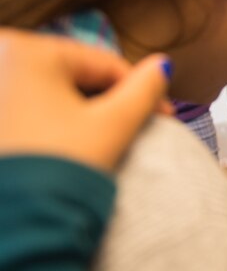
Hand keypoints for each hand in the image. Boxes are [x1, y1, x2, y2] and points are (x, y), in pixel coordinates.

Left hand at [0, 29, 171, 171]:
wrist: (14, 222)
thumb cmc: (61, 166)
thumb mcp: (112, 125)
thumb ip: (144, 90)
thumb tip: (163, 65)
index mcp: (26, 49)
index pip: (103, 64)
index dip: (141, 90)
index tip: (167, 115)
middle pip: (74, 75)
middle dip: (107, 101)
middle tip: (134, 128)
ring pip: (50, 90)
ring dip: (81, 110)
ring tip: (103, 139)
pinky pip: (26, 106)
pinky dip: (51, 119)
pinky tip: (67, 143)